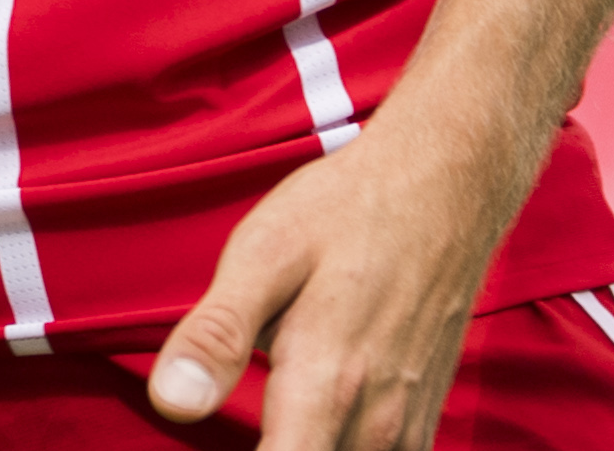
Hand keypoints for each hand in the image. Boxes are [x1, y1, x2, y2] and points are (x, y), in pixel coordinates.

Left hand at [144, 113, 518, 449]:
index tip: (211, 437)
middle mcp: (375, 424)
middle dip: (269, 445)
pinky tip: (311, 418)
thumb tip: (170, 403)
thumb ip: (219, 336)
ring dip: (302, 445)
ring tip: (274, 409)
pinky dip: (337, 445)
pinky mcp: (422, 421)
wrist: (442, 188)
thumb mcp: (265, 255)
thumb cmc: (345, 213)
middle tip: (248, 398)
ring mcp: (406, 428)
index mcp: (326, 387)